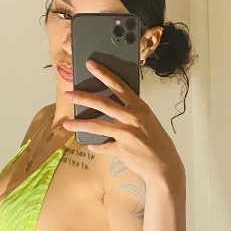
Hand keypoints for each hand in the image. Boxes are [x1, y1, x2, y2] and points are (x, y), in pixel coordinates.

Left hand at [62, 61, 184, 189]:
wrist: (164, 166)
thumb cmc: (157, 142)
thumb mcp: (147, 120)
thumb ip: (131, 112)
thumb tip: (111, 108)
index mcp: (140, 107)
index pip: (119, 86)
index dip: (103, 74)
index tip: (90, 64)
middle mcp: (132, 118)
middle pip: (102, 103)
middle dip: (82, 97)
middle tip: (68, 93)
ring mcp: (126, 134)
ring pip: (97, 126)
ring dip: (79, 124)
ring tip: (66, 124)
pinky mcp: (121, 150)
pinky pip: (103, 146)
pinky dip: (96, 147)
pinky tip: (91, 145)